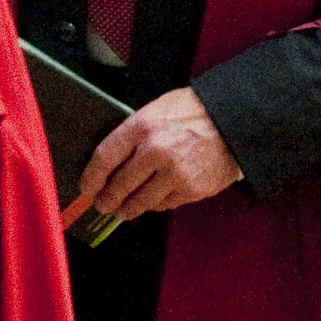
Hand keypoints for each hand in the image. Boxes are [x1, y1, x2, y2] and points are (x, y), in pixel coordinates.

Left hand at [67, 87, 243, 228]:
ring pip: (140, 201)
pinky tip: (152, 201)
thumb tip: (111, 161)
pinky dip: (155, 205)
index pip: (105, 157)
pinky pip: (164, 204)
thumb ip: (134, 133)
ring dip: (128, 209)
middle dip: (107, 199)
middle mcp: (156, 151)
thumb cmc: (194, 111)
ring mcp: (175, 173)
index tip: (86, 186)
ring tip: (123, 210)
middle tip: (103, 204)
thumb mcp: (157, 109)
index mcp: (143, 126)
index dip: (92, 176)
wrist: (234, 120)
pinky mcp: (191, 189)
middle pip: (120, 185)